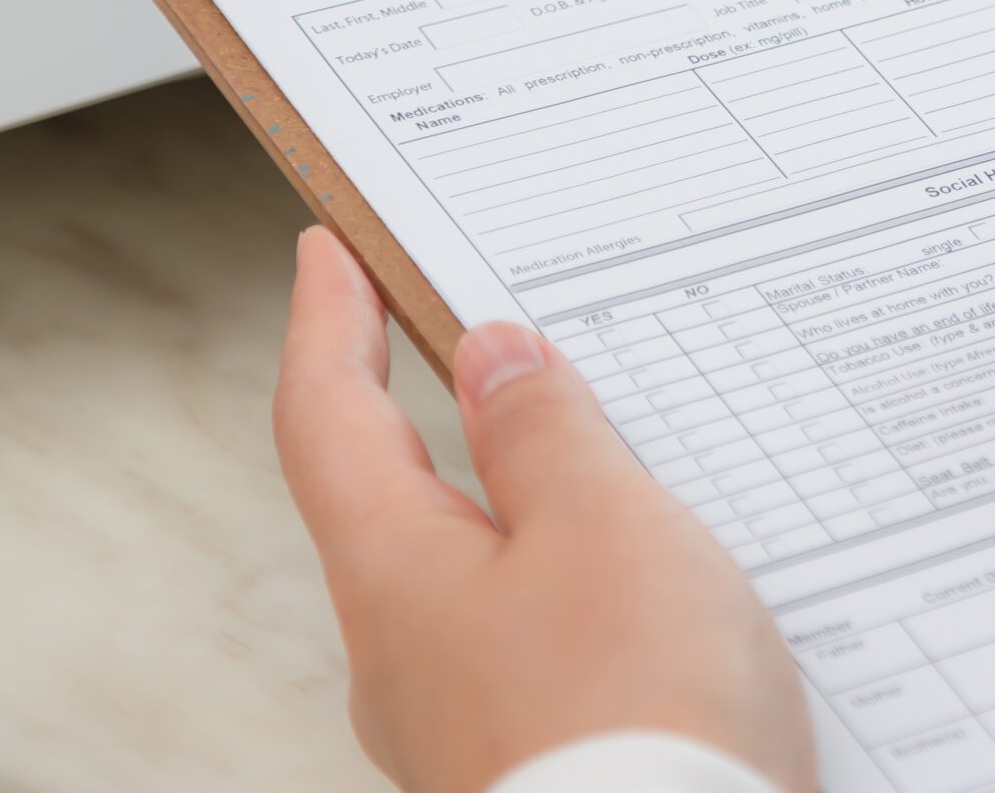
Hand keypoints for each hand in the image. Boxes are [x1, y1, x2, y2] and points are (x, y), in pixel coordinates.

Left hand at [272, 227, 814, 792]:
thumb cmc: (637, 714)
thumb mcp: (603, 528)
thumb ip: (547, 433)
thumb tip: (493, 355)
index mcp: (397, 577)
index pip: (329, 418)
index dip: (326, 323)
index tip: (327, 253)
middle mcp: (408, 657)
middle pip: (402, 499)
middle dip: (445, 411)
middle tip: (486, 326)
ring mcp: (468, 720)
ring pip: (487, 574)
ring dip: (537, 501)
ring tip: (620, 447)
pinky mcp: (539, 759)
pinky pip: (550, 642)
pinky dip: (588, 584)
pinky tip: (667, 582)